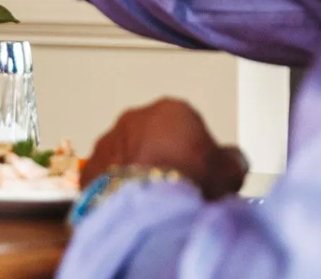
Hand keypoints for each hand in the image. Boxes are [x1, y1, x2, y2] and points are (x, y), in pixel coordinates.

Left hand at [80, 98, 247, 200]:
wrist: (148, 211)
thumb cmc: (189, 184)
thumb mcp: (229, 171)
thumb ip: (231, 160)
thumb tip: (232, 162)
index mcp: (170, 109)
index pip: (187, 124)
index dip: (197, 149)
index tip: (202, 170)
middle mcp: (133, 119)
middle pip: (152, 135)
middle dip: (163, 155)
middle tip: (179, 185)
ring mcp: (107, 142)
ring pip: (126, 154)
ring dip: (137, 170)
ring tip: (155, 200)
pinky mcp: (88, 169)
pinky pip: (106, 176)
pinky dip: (117, 188)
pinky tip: (132, 208)